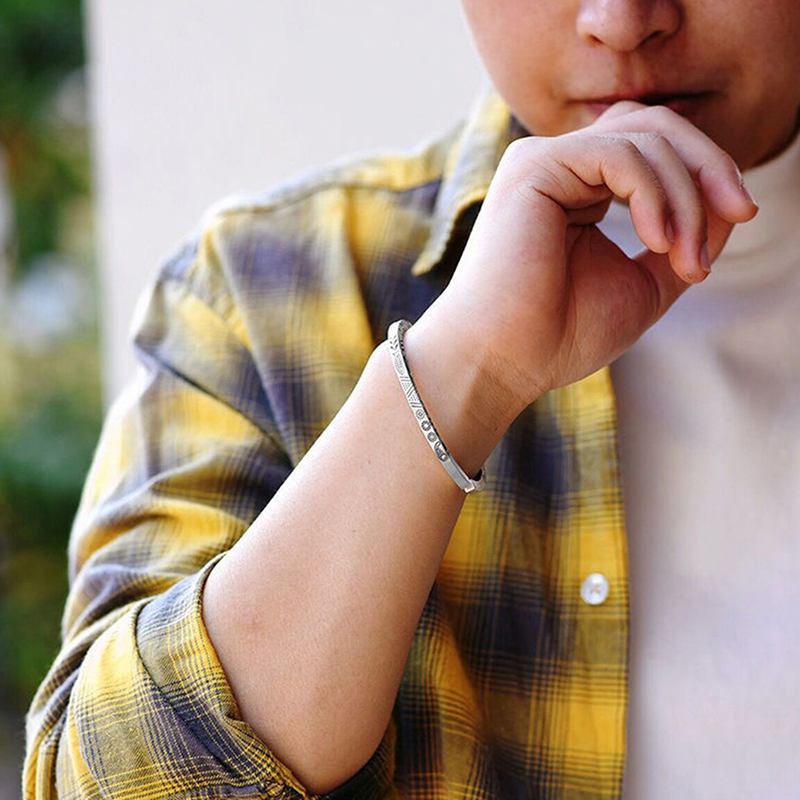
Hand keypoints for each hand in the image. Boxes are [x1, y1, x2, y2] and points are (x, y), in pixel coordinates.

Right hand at [418, 102, 757, 416]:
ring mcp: (543, 162)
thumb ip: (685, 240)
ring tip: (685, 259)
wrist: (502, 362)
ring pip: (645, 137)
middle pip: (655, 125)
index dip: (706, 172)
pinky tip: (656, 242)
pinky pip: (619, 154)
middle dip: (709, 165)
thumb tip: (729, 204)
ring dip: (685, 197)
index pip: (654, 148)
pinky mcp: (534, 166)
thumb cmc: (560, 334)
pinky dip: (653, 194)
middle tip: (741, 212)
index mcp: (578, 190)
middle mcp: (559, 167)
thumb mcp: (645, 283)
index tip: (740, 216)